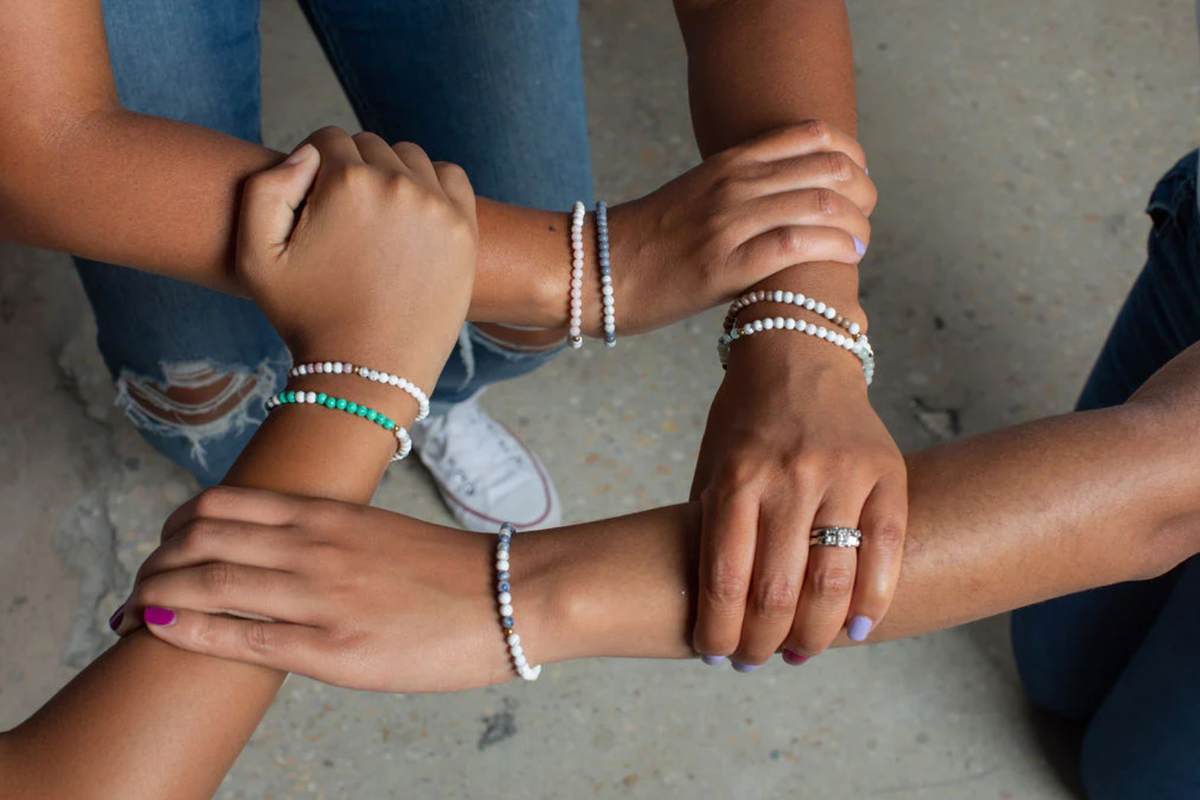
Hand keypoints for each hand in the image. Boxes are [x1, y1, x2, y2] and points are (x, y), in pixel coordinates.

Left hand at [113, 488, 520, 692]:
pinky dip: (184, 631)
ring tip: (131, 613)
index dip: (173, 525)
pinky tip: (156, 632)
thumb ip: (325, 537)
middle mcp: (310, 546)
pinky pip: (235, 636)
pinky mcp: (328, 647)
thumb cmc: (447, 571)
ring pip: (204, 582)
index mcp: (325, 514)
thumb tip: (280, 552)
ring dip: (152, 595)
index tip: (163, 544)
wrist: (506, 596)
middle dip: (152, 562)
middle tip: (138, 584)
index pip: (220, 505)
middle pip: (197, 538)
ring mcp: (316, 595)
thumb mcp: (377, 532)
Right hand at [238, 127, 476, 382]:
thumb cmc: (308, 317)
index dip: (314, 168)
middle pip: (369, 146)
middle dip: (352, 171)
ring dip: (392, 174)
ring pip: (409, 158)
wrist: (369, 370)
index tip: (313, 203)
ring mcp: (437, 204)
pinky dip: (433, 184)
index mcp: (346, 182)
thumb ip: (265, 188)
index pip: (328, 140)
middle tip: (344, 219)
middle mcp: (396, 183)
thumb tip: (305, 154)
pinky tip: (414, 214)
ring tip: (377, 219)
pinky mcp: (465, 227)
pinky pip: (450, 177)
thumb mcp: (256, 256)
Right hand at [608, 120, 876, 336]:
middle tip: (865, 219)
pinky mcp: (725, 265)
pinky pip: (795, 244)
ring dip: (856, 225)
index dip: (853, 156)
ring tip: (859, 244)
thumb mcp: (697, 197)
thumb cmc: (648, 244)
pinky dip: (833, 248)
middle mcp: (734, 183)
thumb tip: (786, 203)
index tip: (859, 184)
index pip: (814, 136)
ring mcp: (730, 222)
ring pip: (820, 203)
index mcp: (729, 162)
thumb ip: (741, 192)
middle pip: (829, 167)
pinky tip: (845, 258)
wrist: (594, 272)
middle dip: (863, 194)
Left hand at [689, 340, 906, 667]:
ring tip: (802, 653)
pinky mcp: (887, 472)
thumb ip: (715, 529)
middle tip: (758, 660)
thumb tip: (719, 610)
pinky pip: (885, 551)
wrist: (800, 352)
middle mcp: (789, 478)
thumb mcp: (713, 466)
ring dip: (816, 633)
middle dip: (764, 642)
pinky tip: (858, 629)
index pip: (725, 578)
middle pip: (778, 591)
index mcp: (736, 478)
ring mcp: (842, 475)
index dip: (720, 630)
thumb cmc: (747, 419)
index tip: (717, 655)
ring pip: (833, 582)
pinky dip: (874, 601)